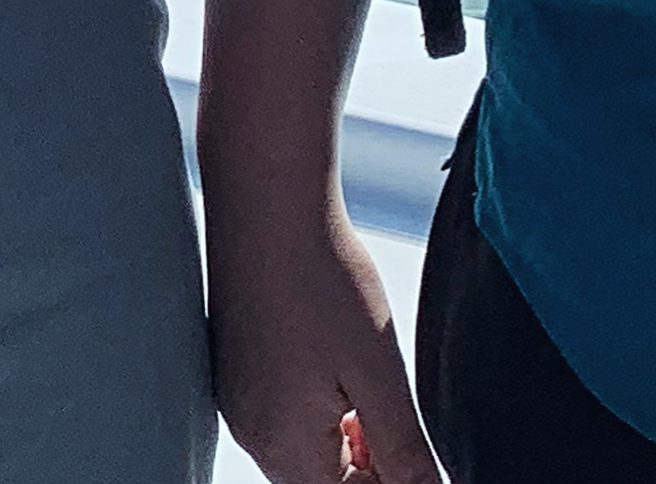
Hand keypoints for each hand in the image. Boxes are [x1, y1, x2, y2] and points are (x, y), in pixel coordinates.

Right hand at [212, 207, 439, 483]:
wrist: (267, 200)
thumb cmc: (321, 276)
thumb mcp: (380, 373)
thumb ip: (405, 453)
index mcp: (284, 444)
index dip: (395, 483)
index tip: (418, 457)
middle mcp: (251, 429)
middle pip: (322, 483)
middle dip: (370, 470)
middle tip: (400, 423)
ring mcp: (237, 399)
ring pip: (305, 454)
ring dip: (349, 445)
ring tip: (375, 394)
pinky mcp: (236, 368)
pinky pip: (283, 419)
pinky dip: (321, 415)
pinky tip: (342, 373)